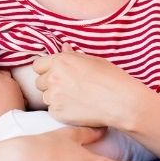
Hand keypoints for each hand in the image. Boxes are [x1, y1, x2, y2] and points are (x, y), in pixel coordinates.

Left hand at [32, 44, 151, 127]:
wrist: (121, 102)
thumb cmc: (111, 79)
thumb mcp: (93, 61)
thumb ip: (73, 56)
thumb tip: (63, 47)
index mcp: (61, 61)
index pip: (38, 65)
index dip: (47, 69)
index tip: (57, 74)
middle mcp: (53, 77)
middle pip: (39, 82)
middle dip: (50, 84)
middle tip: (69, 88)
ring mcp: (54, 96)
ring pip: (46, 97)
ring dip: (56, 98)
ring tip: (76, 99)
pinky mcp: (57, 113)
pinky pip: (53, 111)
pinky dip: (62, 111)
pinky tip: (78, 109)